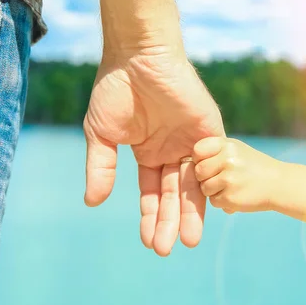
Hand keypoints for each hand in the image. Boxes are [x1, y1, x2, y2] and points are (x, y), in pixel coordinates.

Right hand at [83, 47, 224, 255]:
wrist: (138, 55)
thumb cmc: (116, 90)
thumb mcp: (102, 135)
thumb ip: (101, 168)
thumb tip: (93, 202)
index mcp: (149, 153)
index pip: (152, 192)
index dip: (151, 217)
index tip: (149, 242)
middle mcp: (172, 151)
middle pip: (174, 194)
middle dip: (170, 221)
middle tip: (168, 249)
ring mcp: (193, 141)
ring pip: (194, 184)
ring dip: (191, 211)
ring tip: (188, 239)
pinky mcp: (210, 130)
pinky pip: (213, 161)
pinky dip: (211, 183)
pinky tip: (207, 207)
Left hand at [192, 137, 282, 213]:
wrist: (278, 184)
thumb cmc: (253, 166)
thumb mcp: (236, 149)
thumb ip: (214, 151)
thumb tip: (186, 162)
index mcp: (228, 145)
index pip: (198, 150)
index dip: (200, 159)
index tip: (210, 163)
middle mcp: (227, 159)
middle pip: (199, 172)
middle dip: (207, 177)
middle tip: (224, 177)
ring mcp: (229, 179)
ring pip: (204, 188)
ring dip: (215, 191)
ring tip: (233, 185)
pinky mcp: (230, 197)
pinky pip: (214, 202)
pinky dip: (223, 202)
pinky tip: (237, 195)